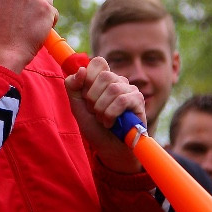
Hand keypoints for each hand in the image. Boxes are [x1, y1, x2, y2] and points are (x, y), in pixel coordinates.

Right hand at [0, 0, 58, 72]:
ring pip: (48, 0)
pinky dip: (50, 22)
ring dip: (44, 12)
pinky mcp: (45, 8)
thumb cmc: (2, 35)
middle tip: (28, 18)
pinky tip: (38, 31)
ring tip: (31, 27)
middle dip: (38, 1)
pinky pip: (54, 13)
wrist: (7, 51)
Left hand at [64, 56, 144, 172]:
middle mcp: (118, 81)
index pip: (98, 62)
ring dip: (102, 109)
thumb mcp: (77, 108)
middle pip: (104, 76)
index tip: (86, 97)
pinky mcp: (138, 101)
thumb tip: (81, 70)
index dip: (89, 78)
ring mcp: (130, 90)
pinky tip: (111, 123)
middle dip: (93, 98)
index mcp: (103, 80)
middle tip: (94, 112)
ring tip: (103, 120)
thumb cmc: (95, 128)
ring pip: (113, 89)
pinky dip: (111, 114)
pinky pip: (122, 100)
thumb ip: (73, 87)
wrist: (109, 149)